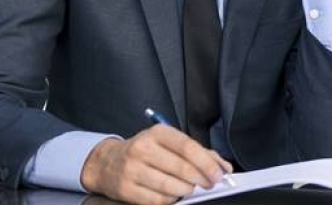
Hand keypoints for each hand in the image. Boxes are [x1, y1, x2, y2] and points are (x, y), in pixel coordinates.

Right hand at [81, 126, 232, 204]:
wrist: (108, 162)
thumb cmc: (146, 151)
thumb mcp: (168, 143)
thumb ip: (198, 152)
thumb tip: (223, 167)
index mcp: (157, 133)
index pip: (187, 147)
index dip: (207, 163)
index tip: (219, 173)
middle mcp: (143, 148)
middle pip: (181, 168)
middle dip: (201, 179)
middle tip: (210, 184)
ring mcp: (132, 169)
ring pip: (171, 187)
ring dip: (186, 190)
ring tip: (190, 188)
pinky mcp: (126, 189)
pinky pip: (157, 200)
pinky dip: (171, 200)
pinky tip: (173, 194)